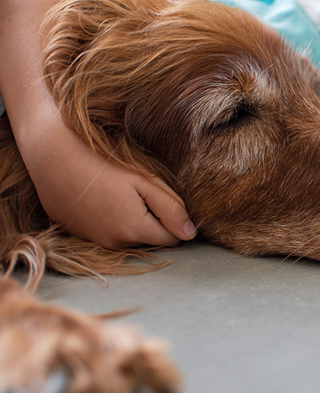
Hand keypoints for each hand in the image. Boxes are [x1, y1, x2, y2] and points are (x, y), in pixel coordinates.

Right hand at [19, 116, 195, 248]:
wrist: (51, 154)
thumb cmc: (102, 162)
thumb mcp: (145, 180)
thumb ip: (172, 209)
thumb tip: (191, 233)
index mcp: (134, 230)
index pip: (171, 238)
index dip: (175, 219)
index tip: (166, 198)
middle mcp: (114, 243)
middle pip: (149, 238)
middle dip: (153, 220)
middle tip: (141, 190)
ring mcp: (92, 240)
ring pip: (127, 236)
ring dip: (132, 220)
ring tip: (119, 191)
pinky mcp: (76, 233)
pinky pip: (105, 232)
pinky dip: (109, 219)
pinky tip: (102, 196)